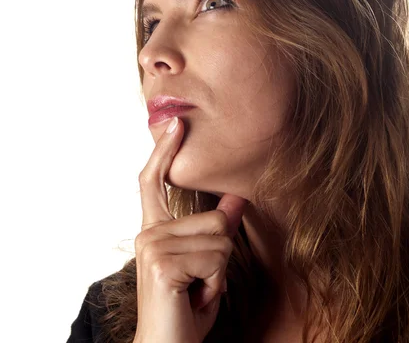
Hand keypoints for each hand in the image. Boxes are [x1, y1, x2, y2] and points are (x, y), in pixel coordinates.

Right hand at [133, 116, 248, 342]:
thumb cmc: (185, 308)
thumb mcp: (205, 262)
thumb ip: (214, 227)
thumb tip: (236, 197)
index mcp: (154, 230)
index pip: (153, 181)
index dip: (164, 151)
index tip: (176, 124)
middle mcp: (149, 234)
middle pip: (215, 219)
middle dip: (221, 254)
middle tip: (201, 283)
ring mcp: (154, 247)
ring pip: (220, 238)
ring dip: (219, 273)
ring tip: (197, 292)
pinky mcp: (163, 264)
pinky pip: (216, 258)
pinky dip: (216, 284)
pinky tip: (195, 299)